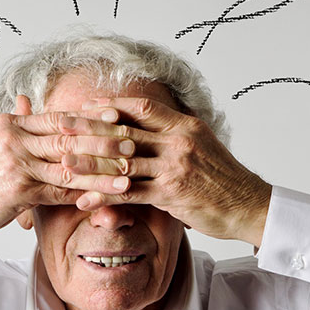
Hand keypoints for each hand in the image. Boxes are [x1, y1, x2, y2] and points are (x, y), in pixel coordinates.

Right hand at [0, 96, 136, 244]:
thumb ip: (16, 123)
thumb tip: (25, 100)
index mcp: (11, 124)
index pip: (59, 116)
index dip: (90, 115)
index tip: (118, 113)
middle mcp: (13, 138)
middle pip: (68, 136)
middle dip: (103, 140)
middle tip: (132, 142)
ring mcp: (15, 163)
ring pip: (68, 164)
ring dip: (101, 170)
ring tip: (127, 173)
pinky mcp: (17, 189)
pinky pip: (59, 191)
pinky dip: (84, 194)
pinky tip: (104, 197)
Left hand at [64, 97, 270, 245]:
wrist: (248, 205)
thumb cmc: (223, 177)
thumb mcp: (202, 144)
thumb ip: (174, 132)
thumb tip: (148, 123)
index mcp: (185, 126)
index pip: (142, 107)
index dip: (111, 104)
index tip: (86, 105)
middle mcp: (178, 142)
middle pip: (125, 131)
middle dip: (90, 129)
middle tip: (61, 126)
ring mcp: (174, 168)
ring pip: (123, 162)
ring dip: (90, 164)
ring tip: (63, 164)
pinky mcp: (171, 195)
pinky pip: (130, 193)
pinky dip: (104, 196)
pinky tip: (85, 200)